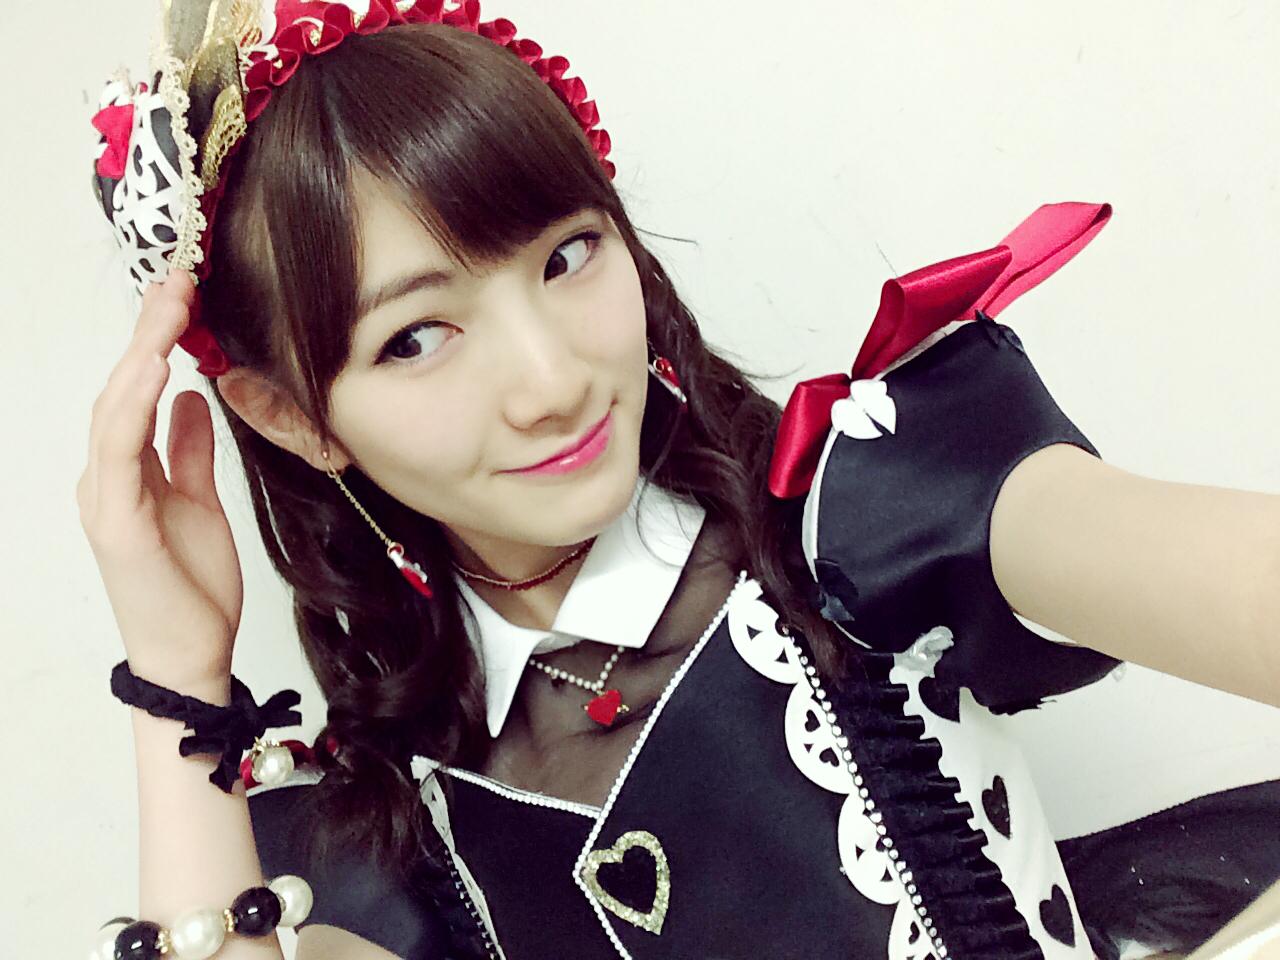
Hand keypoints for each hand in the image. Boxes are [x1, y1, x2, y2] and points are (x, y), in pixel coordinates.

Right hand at [76, 270, 243, 690]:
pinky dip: (132, 407)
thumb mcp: (200, 502)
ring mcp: (106, 500)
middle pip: (121, 389)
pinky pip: (121, 454)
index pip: (136, 392)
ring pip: (114, 411)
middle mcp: (107, 479)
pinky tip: (152, 369)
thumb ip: (190, 451)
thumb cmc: (191, 585)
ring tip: (168, 305)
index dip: (155, 341)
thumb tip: (191, 400)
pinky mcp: (118, 525)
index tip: (183, 296)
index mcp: (127, 473)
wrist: (190, 655)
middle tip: (178, 279)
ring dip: (141, 353)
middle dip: (149, 332)